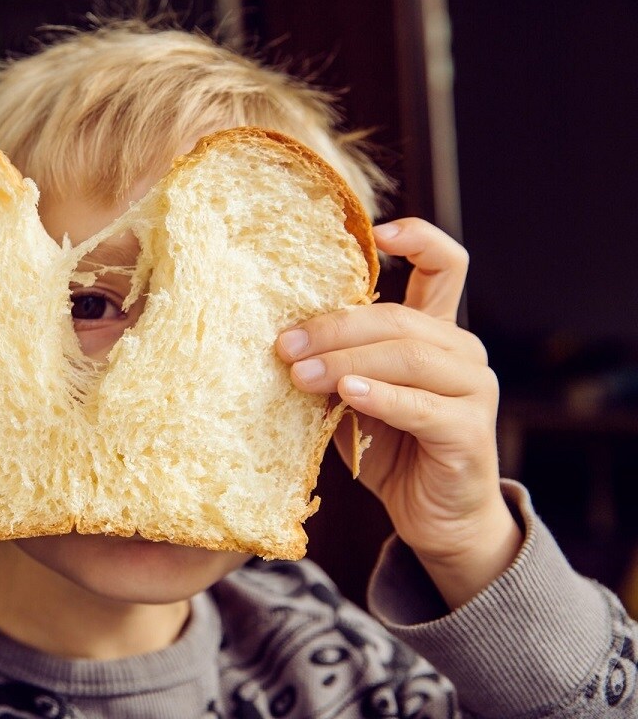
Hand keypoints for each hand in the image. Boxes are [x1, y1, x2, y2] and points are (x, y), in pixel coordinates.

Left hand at [277, 218, 520, 607]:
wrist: (434, 519)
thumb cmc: (390, 450)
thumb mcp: (353, 398)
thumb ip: (334, 364)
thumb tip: (277, 338)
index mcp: (436, 333)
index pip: (445, 265)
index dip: (417, 238)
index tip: (377, 232)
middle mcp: (461, 353)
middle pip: (400, 318)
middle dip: (335, 327)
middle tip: (283, 345)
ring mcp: (473, 391)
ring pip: (407, 356)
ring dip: (346, 361)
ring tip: (300, 374)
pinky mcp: (469, 433)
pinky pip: (421, 406)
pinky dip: (381, 398)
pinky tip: (347, 395)